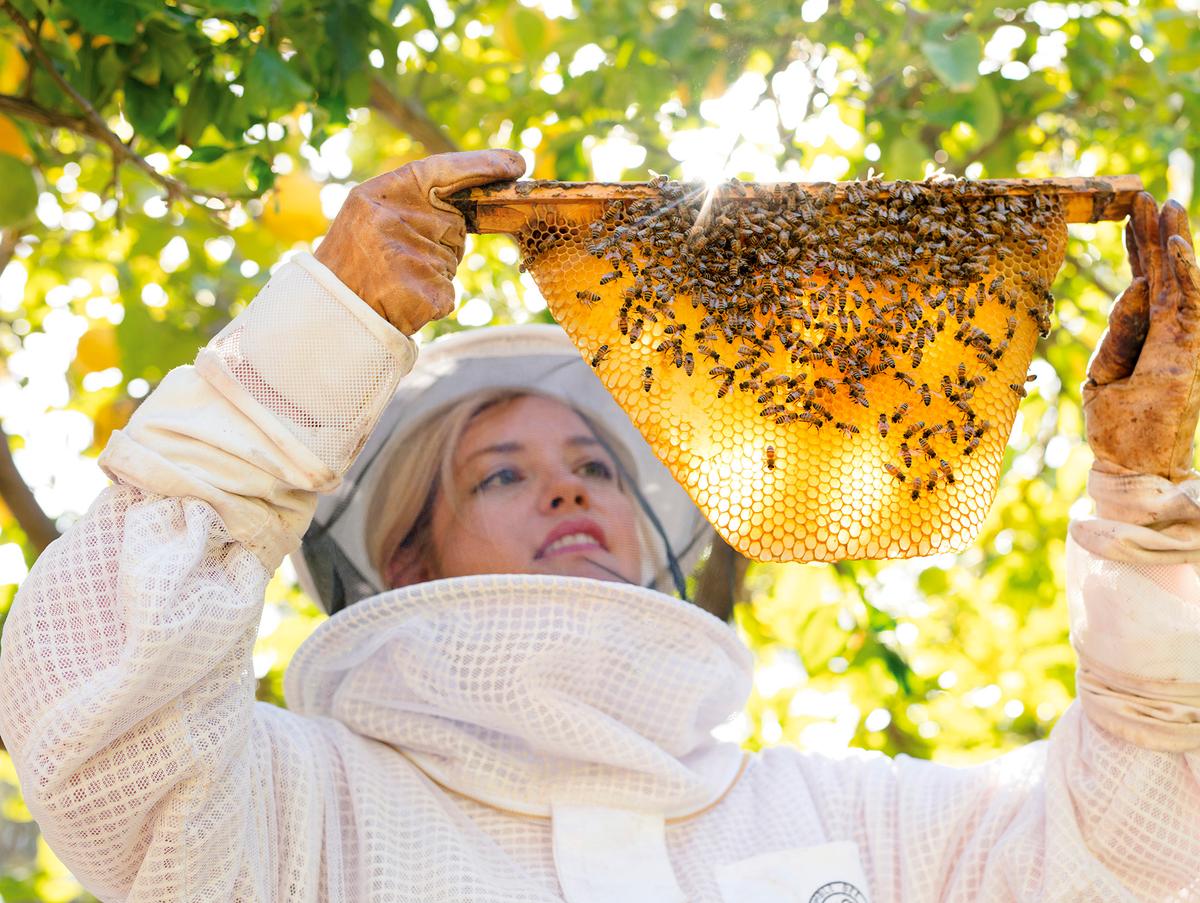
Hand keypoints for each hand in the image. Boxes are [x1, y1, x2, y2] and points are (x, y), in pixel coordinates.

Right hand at [314, 149, 525, 333]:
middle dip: (442, 239)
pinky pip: (448, 291)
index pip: (443, 169)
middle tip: (399, 255)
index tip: (516, 163)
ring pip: (450, 260)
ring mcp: (413, 257)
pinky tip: (403, 300)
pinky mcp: (426, 292)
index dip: (482, 165)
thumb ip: (414, 203)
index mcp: (382, 193)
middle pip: (454, 224)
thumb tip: (466, 210)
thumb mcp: (371, 214)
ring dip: (432, 271)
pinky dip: (432, 300)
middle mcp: (398, 220)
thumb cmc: (353, 262)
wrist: (330, 314)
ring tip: (394, 280)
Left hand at [1083, 192, 1199, 479]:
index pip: (1145, 283)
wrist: (1136, 468)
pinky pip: (1185, 306)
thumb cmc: (1119, 427)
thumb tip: (1132, 289)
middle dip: (1152, 234)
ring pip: (1178, 283)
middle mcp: (1172, 335)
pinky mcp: (1186, 353)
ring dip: (1170, 243)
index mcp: (1150, 337)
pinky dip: (1182, 274)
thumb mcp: (1104, 376)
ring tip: (1163, 207)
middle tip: (1144, 196)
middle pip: (1162, 275)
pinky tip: (1173, 245)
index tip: (1129, 217)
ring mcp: (1183, 342)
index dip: (1138, 250)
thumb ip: (1118, 334)